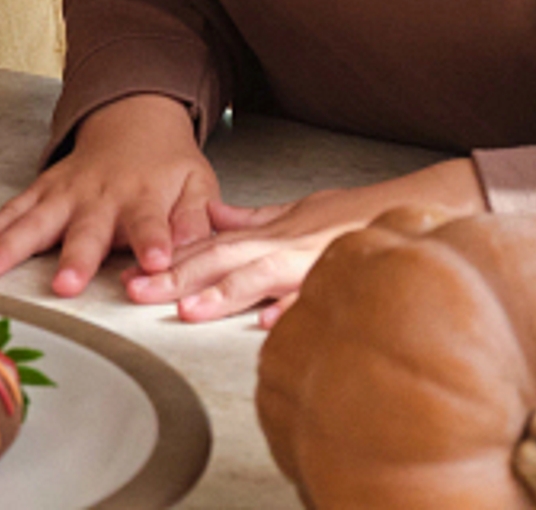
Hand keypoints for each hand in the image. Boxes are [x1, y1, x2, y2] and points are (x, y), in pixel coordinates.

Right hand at [0, 94, 224, 297]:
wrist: (134, 123)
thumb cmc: (168, 167)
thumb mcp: (199, 185)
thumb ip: (196, 217)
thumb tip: (195, 245)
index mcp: (143, 197)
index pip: (151, 222)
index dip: (154, 242)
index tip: (156, 263)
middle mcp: (99, 196)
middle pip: (85, 230)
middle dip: (74, 258)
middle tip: (64, 286)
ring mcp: (65, 192)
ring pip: (35, 220)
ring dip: (11, 244)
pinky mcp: (43, 190)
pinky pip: (14, 208)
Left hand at [137, 159, 483, 323]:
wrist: (405, 210)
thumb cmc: (350, 216)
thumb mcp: (292, 212)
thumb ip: (250, 219)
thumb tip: (212, 215)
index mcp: (262, 236)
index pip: (203, 249)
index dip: (165, 261)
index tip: (130, 274)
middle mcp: (276, 248)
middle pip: (216, 262)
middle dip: (173, 277)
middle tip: (134, 291)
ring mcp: (305, 263)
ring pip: (253, 278)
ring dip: (218, 294)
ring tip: (186, 310)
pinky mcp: (336, 276)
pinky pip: (310, 296)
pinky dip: (287, 308)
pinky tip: (265, 324)